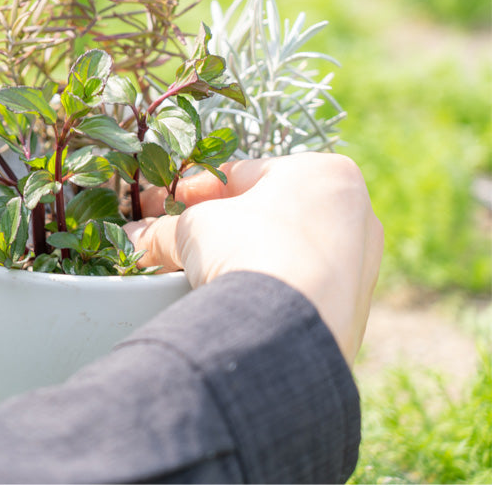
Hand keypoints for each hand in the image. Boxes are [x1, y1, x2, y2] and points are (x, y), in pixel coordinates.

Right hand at [124, 153, 382, 367]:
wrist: (290, 326)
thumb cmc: (249, 250)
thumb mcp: (194, 228)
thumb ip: (165, 230)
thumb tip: (135, 239)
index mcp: (323, 172)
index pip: (244, 174)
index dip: (195, 190)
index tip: (164, 204)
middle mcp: (354, 211)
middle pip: (268, 212)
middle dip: (221, 227)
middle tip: (179, 242)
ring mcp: (362, 263)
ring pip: (287, 251)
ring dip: (244, 259)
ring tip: (201, 277)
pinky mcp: (355, 309)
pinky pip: (301, 288)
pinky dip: (269, 291)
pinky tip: (237, 304)